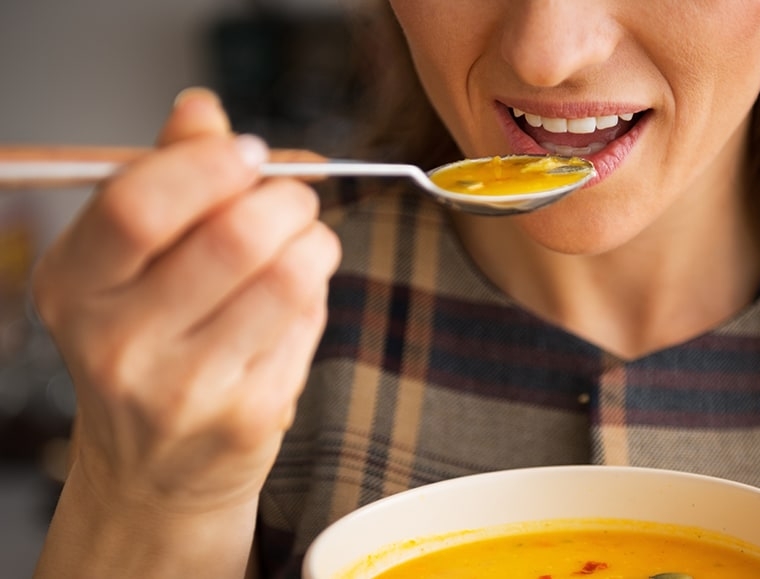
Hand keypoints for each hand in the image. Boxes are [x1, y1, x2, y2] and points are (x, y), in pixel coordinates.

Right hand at [31, 88, 340, 513]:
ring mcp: (183, 388)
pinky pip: (309, 322)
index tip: (248, 154)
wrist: (153, 474)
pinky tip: (293, 304)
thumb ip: (166, 176)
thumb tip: (201, 108)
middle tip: (293, 199)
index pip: (140, 205)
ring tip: (303, 245)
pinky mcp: (246, 416)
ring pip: (288, 277)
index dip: (211, 165)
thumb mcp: (130, 263)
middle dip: (286, 200)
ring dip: (314, 243)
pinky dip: (316, 295)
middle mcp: (116, 343)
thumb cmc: (149, 348)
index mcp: (74, 286)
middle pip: (232, 237)